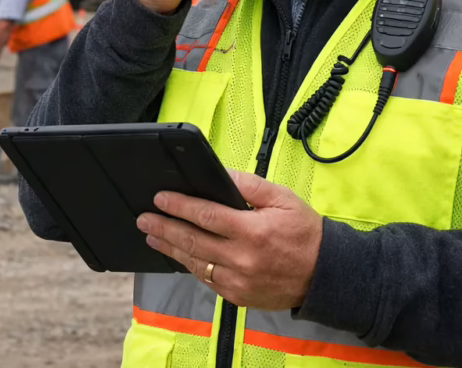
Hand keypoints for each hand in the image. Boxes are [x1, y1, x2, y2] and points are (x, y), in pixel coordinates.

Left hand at [136, 171, 322, 309]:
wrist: (327, 275)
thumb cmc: (304, 231)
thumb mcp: (281, 198)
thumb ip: (248, 185)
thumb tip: (220, 173)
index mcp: (252, 231)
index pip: (205, 216)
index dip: (179, 206)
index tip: (160, 198)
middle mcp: (242, 259)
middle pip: (192, 241)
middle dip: (164, 228)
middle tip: (144, 218)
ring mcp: (238, 281)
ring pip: (195, 263)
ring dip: (170, 248)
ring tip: (152, 236)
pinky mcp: (238, 297)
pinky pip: (207, 279)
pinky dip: (190, 265)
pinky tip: (178, 255)